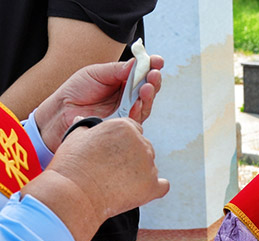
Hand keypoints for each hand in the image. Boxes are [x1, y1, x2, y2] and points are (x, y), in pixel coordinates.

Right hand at [32, 117, 168, 240]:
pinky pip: (162, 186)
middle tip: (111, 169)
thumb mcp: (74, 138)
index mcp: (124, 127)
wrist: (74, 194)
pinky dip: (154, 188)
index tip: (112, 152)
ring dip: (138, 173)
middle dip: (131, 157)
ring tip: (115, 182)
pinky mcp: (152, 186)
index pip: (133, 130)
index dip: (122, 141)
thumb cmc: (72, 166)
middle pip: (143, 147)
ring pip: (150, 166)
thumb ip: (85, 128)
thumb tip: (82, 121)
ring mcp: (149, 165)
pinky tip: (141, 190)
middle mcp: (141, 143)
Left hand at [34, 55, 163, 152]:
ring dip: (149, 95)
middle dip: (154, 81)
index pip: (143, 72)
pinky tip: (138, 103)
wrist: (62, 110)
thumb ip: (117, 70)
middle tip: (154, 74)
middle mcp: (129, 95)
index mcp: (124, 80)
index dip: (152, 66)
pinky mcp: (123, 124)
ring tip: (147, 87)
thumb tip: (137, 62)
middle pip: (149, 88)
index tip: (158, 61)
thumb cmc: (77, 90)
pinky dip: (139, 110)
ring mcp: (128, 110)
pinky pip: (136, 119)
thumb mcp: (96, 73)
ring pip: (146, 104)